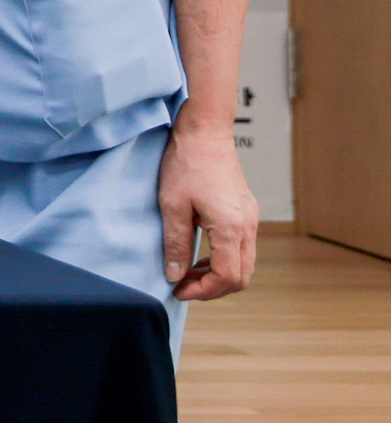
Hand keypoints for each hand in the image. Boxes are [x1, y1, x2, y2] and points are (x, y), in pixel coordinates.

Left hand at [159, 119, 258, 300]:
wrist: (205, 132)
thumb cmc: (186, 163)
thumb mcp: (172, 205)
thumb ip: (176, 243)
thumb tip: (175, 275)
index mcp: (231, 227)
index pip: (228, 277)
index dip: (204, 291)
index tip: (179, 290)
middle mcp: (248, 226)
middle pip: (241, 276)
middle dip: (212, 288)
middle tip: (183, 286)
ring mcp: (251, 219)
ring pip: (244, 264)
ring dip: (218, 274)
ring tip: (187, 273)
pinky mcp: (246, 212)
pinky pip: (242, 247)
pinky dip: (223, 259)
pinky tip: (200, 254)